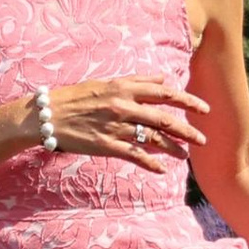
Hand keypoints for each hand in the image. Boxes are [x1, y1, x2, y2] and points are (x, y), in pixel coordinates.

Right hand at [31, 77, 208, 162]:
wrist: (45, 116)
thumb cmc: (75, 97)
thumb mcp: (106, 82)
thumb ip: (136, 81)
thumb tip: (162, 78)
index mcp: (124, 88)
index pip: (164, 93)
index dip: (187, 101)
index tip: (203, 109)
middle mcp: (122, 106)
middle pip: (164, 118)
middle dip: (187, 130)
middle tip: (203, 140)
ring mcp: (114, 126)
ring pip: (152, 138)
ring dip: (173, 149)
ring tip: (185, 156)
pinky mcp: (105, 145)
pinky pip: (134, 155)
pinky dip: (150, 163)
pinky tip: (162, 170)